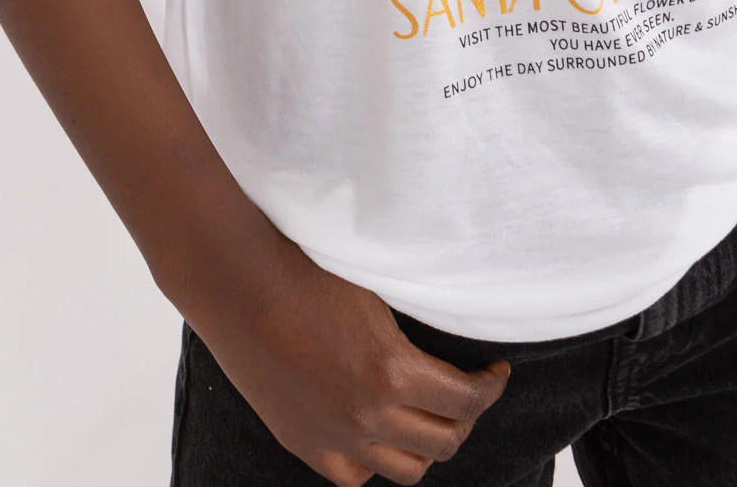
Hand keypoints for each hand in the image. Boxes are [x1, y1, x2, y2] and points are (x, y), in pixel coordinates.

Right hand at [187, 232, 510, 484]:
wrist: (240, 284)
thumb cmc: (308, 271)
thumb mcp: (378, 293)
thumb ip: (414, 331)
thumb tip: (453, 336)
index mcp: (391, 372)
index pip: (467, 401)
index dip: (491, 387)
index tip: (496, 372)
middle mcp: (367, 416)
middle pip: (444, 442)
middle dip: (465, 417)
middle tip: (465, 391)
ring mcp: (333, 437)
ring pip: (404, 469)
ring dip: (426, 444)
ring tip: (427, 416)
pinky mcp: (303, 442)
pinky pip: (355, 475)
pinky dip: (375, 459)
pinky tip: (379, 432)